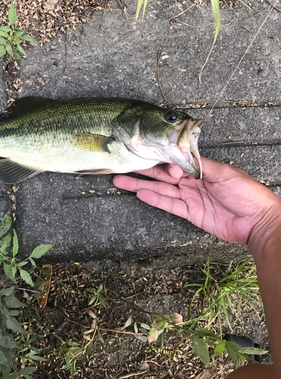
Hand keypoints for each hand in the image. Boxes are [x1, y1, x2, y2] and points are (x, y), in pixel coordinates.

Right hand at [113, 158, 280, 244]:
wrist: (257, 221)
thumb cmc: (247, 192)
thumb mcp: (224, 173)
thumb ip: (200, 165)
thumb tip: (180, 158)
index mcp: (201, 168)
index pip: (174, 161)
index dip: (161, 160)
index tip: (151, 158)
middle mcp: (192, 181)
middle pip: (163, 175)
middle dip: (143, 171)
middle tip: (124, 167)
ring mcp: (190, 197)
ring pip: (161, 189)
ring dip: (142, 185)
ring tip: (122, 182)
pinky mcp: (190, 213)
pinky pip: (168, 204)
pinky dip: (154, 200)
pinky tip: (140, 194)